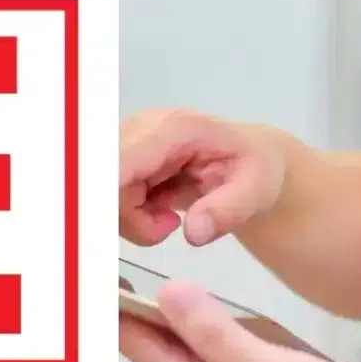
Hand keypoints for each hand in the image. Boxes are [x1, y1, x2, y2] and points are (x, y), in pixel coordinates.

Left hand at [118, 281, 360, 361]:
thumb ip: (210, 329)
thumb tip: (166, 292)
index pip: (128, 337)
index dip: (108, 301)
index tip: (91, 265)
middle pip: (144, 337)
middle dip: (124, 300)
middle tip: (104, 257)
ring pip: (172, 339)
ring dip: (155, 307)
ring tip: (131, 270)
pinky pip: (201, 343)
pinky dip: (190, 318)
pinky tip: (191, 299)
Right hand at [120, 110, 285, 245]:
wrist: (249, 158)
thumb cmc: (254, 168)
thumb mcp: (257, 190)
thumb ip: (228, 211)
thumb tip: (193, 233)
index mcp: (174, 129)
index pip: (120, 163)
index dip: (110, 199)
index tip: (129, 232)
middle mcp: (141, 128)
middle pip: (106, 183)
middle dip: (129, 218)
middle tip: (168, 229)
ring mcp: (128, 140)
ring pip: (103, 193)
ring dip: (130, 219)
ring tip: (169, 220)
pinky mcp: (122, 156)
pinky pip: (109, 195)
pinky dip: (130, 214)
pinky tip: (159, 210)